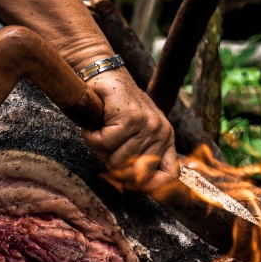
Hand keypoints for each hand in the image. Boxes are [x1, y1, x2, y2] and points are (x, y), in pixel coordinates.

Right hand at [80, 68, 179, 192]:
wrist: (104, 74)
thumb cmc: (114, 108)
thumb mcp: (132, 135)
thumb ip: (135, 158)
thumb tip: (131, 186)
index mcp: (166, 138)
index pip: (169, 175)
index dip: (148, 187)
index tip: (129, 185)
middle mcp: (161, 131)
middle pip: (134, 173)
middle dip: (112, 164)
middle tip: (105, 146)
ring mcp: (147, 124)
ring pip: (116, 159)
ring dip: (99, 148)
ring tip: (100, 130)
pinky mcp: (130, 118)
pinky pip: (104, 143)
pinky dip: (91, 136)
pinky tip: (93, 125)